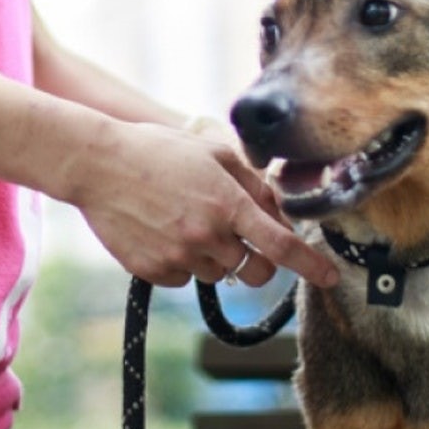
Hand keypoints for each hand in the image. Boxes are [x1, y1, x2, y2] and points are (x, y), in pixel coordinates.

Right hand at [69, 121, 338, 289]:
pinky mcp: (153, 271)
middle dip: (260, 262)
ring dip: (216, 255)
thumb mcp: (213, 153)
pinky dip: (184, 261)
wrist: (98, 165)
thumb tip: (279, 211)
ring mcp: (179, 257)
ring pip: (219, 274)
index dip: (311, 266)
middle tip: (244, 238)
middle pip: (255, 272)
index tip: (331, 277)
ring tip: (187, 219)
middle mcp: (207, 235)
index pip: (282, 245)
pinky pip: (185, 277)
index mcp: (228, 203)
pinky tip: (164, 230)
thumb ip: (252, 183)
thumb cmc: (159, 151)